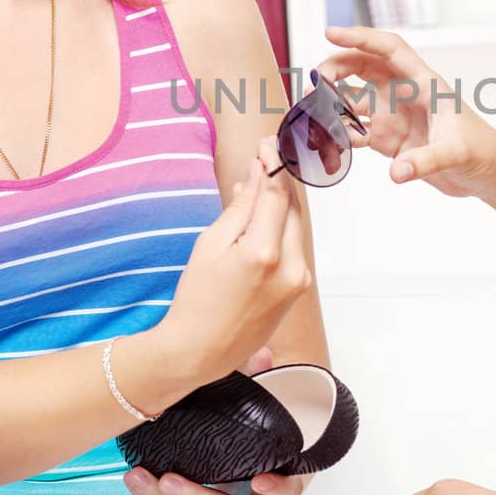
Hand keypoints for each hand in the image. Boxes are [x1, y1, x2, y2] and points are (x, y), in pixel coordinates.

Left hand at [123, 347, 309, 494]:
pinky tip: (137, 483)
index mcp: (285, 485)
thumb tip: (263, 353)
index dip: (276, 488)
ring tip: (139, 476)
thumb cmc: (257, 448)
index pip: (286, 491)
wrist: (250, 483)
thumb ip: (261, 385)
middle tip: (168, 479)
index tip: (259, 479)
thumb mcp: (262, 419)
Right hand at [124, 466, 308, 494]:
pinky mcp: (294, 491)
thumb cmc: (242, 473)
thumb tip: (136, 464)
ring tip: (171, 480)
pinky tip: (259, 480)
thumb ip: (181, 482)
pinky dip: (273, 488)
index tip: (132, 477)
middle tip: (144, 476)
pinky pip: (285, 493)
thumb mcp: (212, 482)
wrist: (292, 460)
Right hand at [155, 136, 312, 383]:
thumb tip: (259, 173)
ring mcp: (299, 281)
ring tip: (253, 188)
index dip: (274, 163)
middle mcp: (290, 268)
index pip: (278, 194)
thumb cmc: (196, 299)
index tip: (266, 143)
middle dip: (279, 180)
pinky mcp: (299, 289)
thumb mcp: (210, 245)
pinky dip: (279, 229)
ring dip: (279, 204)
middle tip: (262, 156)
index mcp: (264, 254)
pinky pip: (292, 247)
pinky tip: (258, 221)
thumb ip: (241, 207)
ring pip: (294, 227)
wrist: (199, 351)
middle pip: (293, 208)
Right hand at [317, 26, 495, 199]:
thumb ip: (426, 161)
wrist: (487, 172)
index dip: (360, 38)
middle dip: (337, 68)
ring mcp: (394, 116)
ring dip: (333, 100)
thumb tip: (397, 172)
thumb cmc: (480, 150)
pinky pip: (356, 129)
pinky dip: (340, 132)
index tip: (331, 33)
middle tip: (317, 82)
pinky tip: (330, 139)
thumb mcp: (456, 153)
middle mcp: (404, 94)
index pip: (388, 50)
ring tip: (313, 109)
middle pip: (363, 67)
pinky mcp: (388, 138)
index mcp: (423, 83)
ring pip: (354, 97)